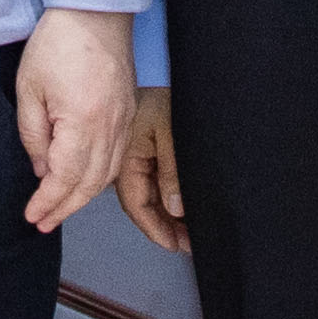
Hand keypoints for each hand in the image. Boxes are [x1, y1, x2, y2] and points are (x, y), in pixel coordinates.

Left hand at [15, 11, 136, 230]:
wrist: (95, 11)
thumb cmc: (59, 42)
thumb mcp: (29, 88)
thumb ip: (33, 134)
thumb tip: (41, 168)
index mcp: (83, 122)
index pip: (66, 177)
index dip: (49, 202)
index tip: (33, 215)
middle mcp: (110, 127)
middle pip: (90, 184)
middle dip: (66, 207)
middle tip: (44, 221)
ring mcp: (124, 121)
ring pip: (107, 175)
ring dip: (84, 197)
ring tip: (61, 208)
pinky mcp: (128, 113)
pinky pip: (117, 157)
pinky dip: (100, 177)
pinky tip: (85, 181)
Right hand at [125, 85, 184, 254]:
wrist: (172, 73)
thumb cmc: (166, 95)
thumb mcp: (172, 134)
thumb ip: (172, 172)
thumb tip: (175, 208)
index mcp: (127, 157)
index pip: (137, 204)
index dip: (154, 228)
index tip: (173, 245)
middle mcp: (127, 160)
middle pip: (143, 204)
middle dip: (165, 227)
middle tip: (188, 245)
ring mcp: (135, 156)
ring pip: (149, 196)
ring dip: (168, 216)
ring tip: (190, 234)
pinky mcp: (145, 150)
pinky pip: (153, 182)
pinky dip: (168, 199)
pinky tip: (182, 210)